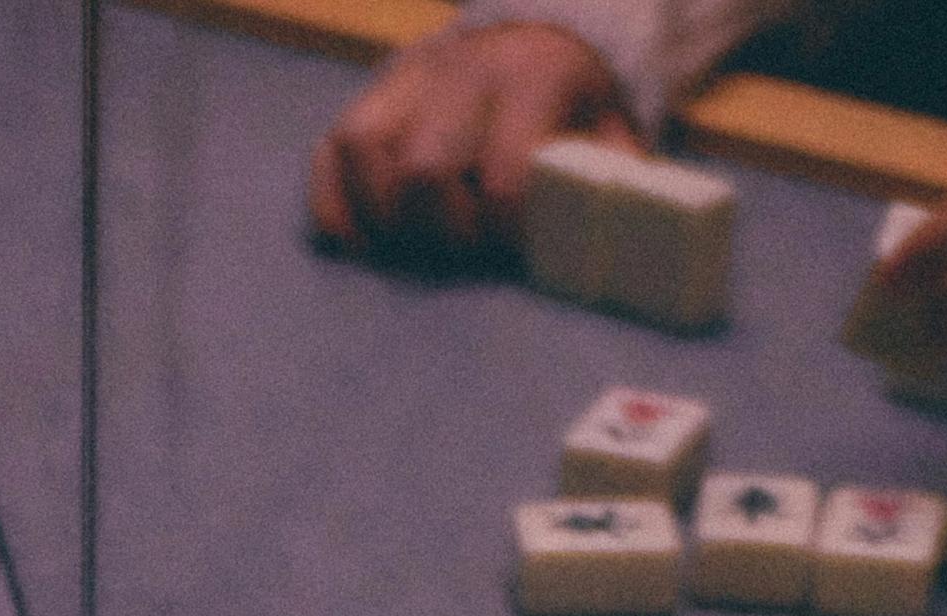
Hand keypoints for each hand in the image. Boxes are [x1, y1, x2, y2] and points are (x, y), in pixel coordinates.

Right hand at [309, 22, 633, 263]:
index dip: (505, 232)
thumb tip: (618, 240)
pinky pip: (329, 151)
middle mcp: (459, 70)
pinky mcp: (369, 96)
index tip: (515, 252)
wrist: (534, 32)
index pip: (503, 175)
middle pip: (421, 170)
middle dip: (442, 232)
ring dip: (384, 219)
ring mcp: (405, 80)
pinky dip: (335, 205)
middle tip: (465, 252)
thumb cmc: (572, 101)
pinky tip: (362, 243)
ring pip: (363, 152)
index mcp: (531, 77)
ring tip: (416, 247)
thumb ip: (611, 180)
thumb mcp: (609, 127)